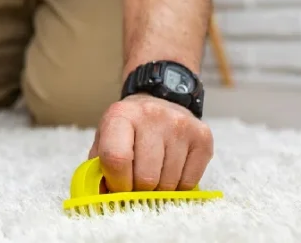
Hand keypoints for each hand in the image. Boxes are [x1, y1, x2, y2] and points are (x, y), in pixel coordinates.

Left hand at [88, 94, 213, 192]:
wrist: (159, 100)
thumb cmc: (128, 129)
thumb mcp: (105, 140)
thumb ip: (98, 169)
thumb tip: (102, 200)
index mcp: (121, 115)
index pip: (117, 159)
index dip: (117, 183)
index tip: (119, 187)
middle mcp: (152, 115)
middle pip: (146, 177)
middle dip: (139, 189)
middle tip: (137, 182)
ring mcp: (180, 124)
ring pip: (169, 183)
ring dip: (159, 188)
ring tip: (154, 173)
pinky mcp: (202, 136)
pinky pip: (190, 181)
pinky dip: (179, 186)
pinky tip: (171, 170)